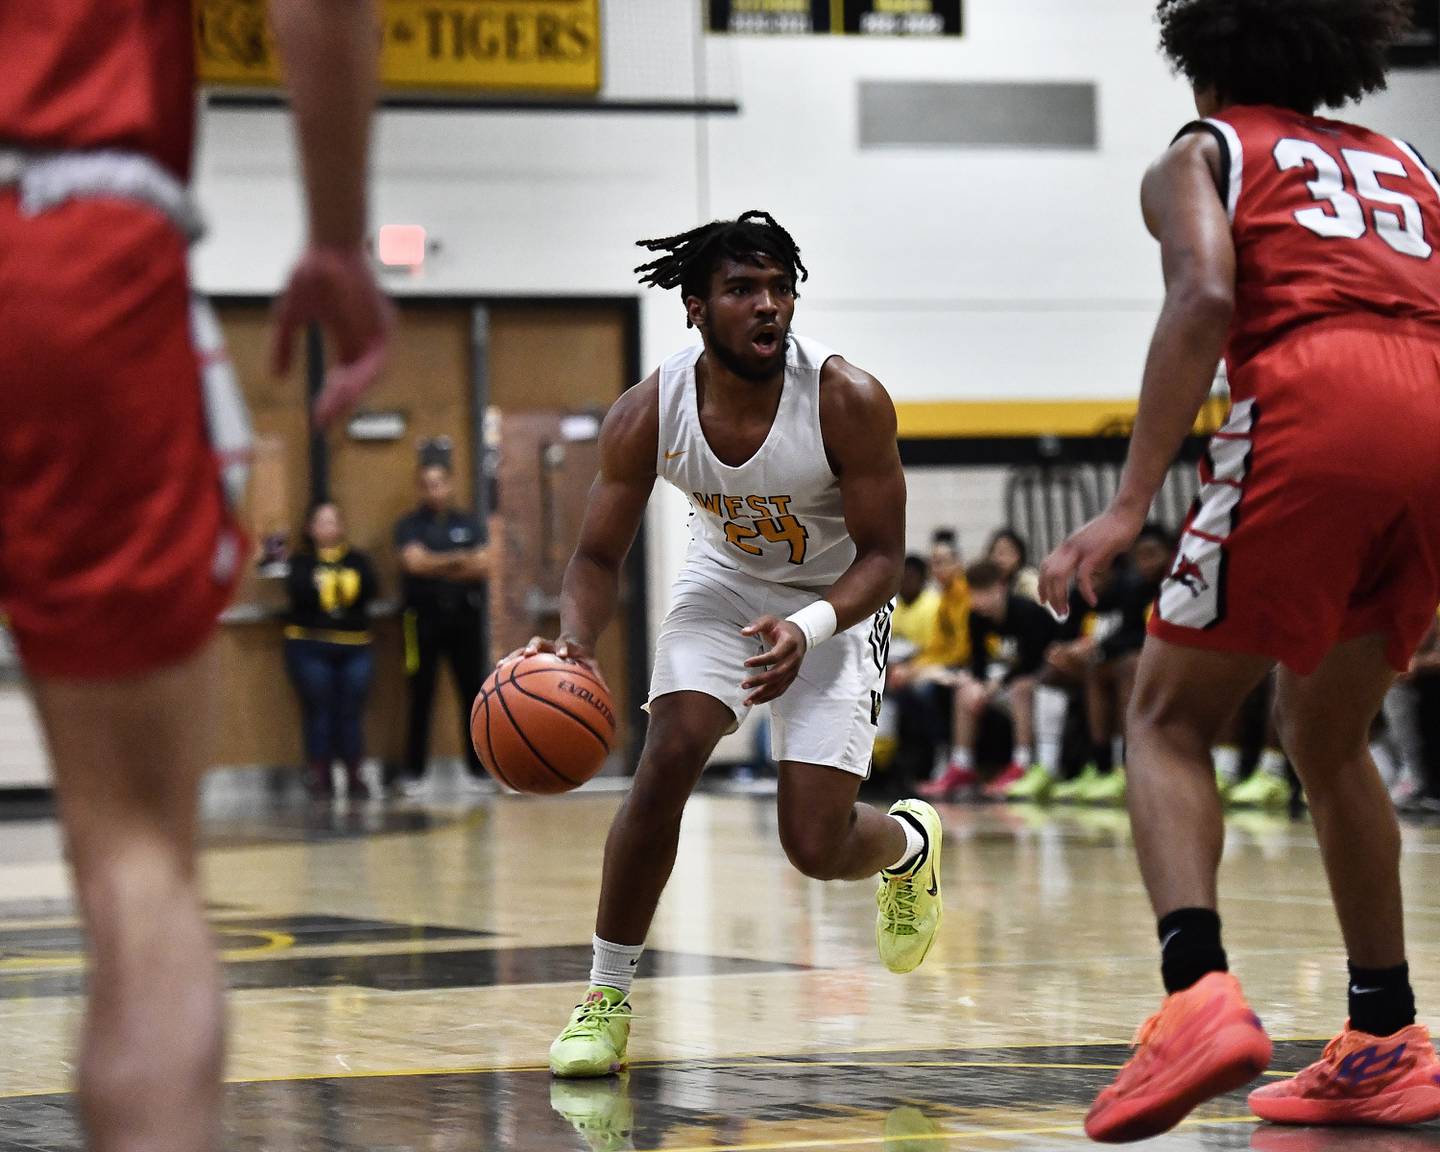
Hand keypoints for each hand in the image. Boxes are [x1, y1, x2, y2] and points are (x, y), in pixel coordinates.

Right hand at [270, 244, 394, 428]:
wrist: (324, 248)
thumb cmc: (310, 277)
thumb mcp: (289, 318)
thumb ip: (284, 347)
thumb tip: (276, 378)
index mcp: (350, 342)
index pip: (344, 381)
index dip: (331, 401)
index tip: (317, 420)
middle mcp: (367, 342)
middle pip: (358, 385)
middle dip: (340, 405)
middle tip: (322, 422)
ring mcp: (379, 335)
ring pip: (369, 378)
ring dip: (350, 396)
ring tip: (329, 410)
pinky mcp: (385, 327)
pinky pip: (376, 362)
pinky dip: (360, 378)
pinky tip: (340, 388)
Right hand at [503, 634, 600, 676]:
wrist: (575, 638)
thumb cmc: (582, 657)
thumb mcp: (591, 664)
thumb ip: (598, 676)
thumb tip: (610, 695)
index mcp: (564, 648)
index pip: (563, 645)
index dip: (562, 649)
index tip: (561, 655)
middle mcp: (549, 645)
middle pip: (539, 641)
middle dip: (533, 646)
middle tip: (528, 654)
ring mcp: (539, 646)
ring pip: (522, 647)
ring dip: (515, 653)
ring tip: (501, 664)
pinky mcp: (532, 649)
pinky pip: (518, 654)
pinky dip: (509, 660)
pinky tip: (496, 669)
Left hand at [740, 616, 806, 705]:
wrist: (800, 635)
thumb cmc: (782, 628)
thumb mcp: (770, 620)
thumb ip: (757, 624)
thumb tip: (743, 632)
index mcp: (789, 644)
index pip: (775, 656)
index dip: (760, 661)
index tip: (745, 663)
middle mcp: (793, 659)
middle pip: (776, 674)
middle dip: (759, 681)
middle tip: (744, 684)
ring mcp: (793, 670)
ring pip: (778, 686)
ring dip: (763, 694)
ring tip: (748, 700)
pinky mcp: (791, 677)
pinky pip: (781, 690)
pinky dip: (769, 697)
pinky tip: (757, 701)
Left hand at [1039, 505, 1144, 613]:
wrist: (1126, 513)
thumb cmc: (1117, 529)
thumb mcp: (1100, 547)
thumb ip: (1095, 560)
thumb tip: (1097, 572)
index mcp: (1068, 545)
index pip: (1046, 566)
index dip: (1042, 584)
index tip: (1044, 600)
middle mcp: (1069, 547)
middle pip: (1048, 574)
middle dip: (1049, 595)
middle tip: (1057, 612)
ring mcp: (1079, 550)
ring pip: (1059, 577)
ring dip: (1059, 597)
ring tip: (1065, 613)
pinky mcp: (1093, 553)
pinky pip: (1083, 577)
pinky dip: (1085, 592)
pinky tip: (1092, 602)